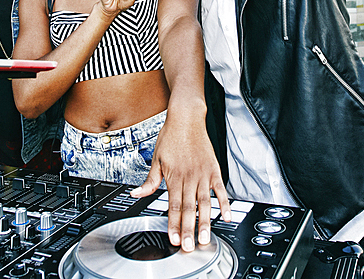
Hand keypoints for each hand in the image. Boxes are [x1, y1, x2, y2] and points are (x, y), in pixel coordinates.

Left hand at [130, 109, 230, 251]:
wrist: (186, 118)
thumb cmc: (171, 136)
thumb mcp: (156, 158)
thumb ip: (150, 180)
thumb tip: (136, 194)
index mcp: (174, 176)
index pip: (173, 206)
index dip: (173, 224)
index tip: (173, 238)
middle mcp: (189, 177)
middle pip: (189, 208)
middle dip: (188, 229)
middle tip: (188, 246)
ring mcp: (203, 174)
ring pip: (205, 203)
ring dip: (205, 222)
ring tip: (204, 238)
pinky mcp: (214, 170)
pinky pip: (220, 190)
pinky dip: (224, 204)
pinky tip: (226, 216)